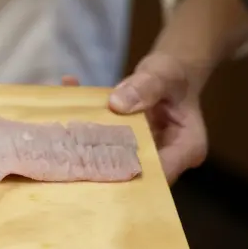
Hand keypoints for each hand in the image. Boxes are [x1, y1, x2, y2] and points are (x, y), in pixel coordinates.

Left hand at [62, 52, 209, 183]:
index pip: (160, 173)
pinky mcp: (122, 148)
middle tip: (69, 158)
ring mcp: (141, 155)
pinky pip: (101, 144)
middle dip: (102, 168)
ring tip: (60, 137)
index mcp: (186, 149)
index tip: (99, 167)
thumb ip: (145, 87)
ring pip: (113, 161)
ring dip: (87, 150)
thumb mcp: (163, 74)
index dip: (131, 176)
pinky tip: (64, 102)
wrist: (169, 72)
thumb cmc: (174, 74)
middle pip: (133, 173)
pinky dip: (83, 129)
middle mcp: (164, 158)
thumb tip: (117, 104)